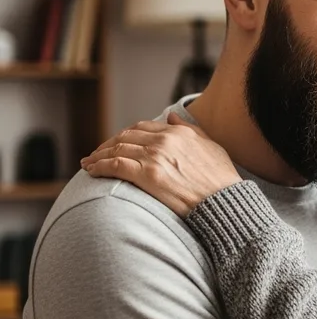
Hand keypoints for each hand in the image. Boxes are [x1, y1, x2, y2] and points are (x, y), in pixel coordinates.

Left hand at [80, 113, 241, 217]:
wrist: (224, 203)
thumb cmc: (222, 180)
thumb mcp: (212, 146)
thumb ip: (191, 129)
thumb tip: (172, 116)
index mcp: (179, 132)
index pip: (142, 128)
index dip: (125, 134)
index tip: (117, 143)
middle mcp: (164, 140)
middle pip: (125, 137)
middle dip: (107, 144)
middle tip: (97, 153)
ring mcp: (155, 157)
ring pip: (116, 149)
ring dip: (98, 156)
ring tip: (89, 164)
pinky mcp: (147, 175)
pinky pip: (114, 166)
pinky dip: (99, 167)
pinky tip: (91, 172)